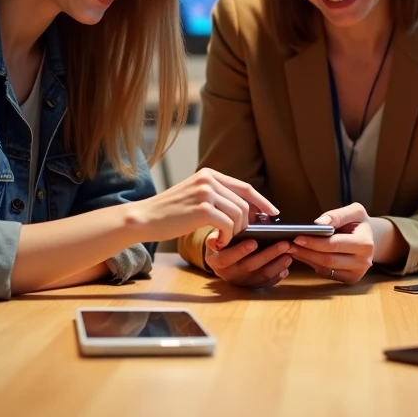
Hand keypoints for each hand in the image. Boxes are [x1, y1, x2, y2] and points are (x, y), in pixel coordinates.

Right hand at [129, 168, 276, 246]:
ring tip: (221, 239)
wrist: (144, 218)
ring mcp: (205, 193)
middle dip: (245, 224)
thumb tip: (248, 210)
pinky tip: (215, 242)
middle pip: (243, 204)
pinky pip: (227, 225)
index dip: (262, 202)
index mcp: (209, 174)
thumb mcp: (195, 196)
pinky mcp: (202, 209)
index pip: (245, 187)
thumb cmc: (170, 212)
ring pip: (238, 215)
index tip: (273, 214)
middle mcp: (209, 180)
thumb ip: (218, 197)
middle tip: (234, 237)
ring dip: (233, 233)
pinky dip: (225, 237)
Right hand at [205, 233, 293, 287]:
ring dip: (277, 265)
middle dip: (268, 255)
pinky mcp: (251, 286)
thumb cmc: (222, 240)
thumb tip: (242, 220)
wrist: (220, 257)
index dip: (240, 251)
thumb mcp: (219, 233)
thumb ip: (227, 228)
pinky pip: (266, 283)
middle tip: (284, 244)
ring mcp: (241, 281)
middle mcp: (228, 273)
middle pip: (249, 266)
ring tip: (289, 254)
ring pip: (261, 276)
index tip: (254, 242)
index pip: (226, 257)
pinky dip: (277, 276)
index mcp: (216, 259)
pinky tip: (286, 267)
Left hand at [288, 203, 374, 283]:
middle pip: (327, 259)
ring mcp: (356, 274)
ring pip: (324, 268)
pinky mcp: (349, 279)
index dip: (314, 242)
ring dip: (306, 258)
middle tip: (287, 244)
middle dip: (306, 251)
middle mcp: (363, 263)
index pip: (334, 244)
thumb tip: (318, 223)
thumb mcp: (355, 212)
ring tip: (291, 248)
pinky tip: (302, 254)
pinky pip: (326, 273)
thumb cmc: (360, 224)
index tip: (297, 237)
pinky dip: (312, 264)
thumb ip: (337, 215)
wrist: (371, 238)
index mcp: (365, 244)